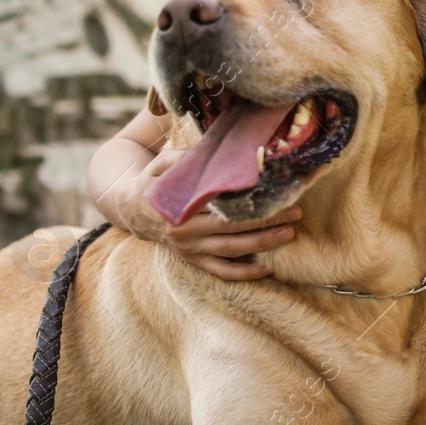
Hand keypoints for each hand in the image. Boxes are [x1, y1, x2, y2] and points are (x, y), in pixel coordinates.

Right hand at [118, 144, 301, 280]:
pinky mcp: (193, 261)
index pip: (221, 205)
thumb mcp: (161, 164)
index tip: (275, 192)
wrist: (130, 210)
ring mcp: (189, 250)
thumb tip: (213, 151)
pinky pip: (221, 271)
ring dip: (261, 245)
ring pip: (230, 251)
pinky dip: (244, 273)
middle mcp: (184, 232)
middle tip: (295, 212)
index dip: (250, 201)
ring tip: (289, 235)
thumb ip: (183, 158)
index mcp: (179, 207)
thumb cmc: (153, 181)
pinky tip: (268, 268)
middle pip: (231, 229)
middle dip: (266, 222)